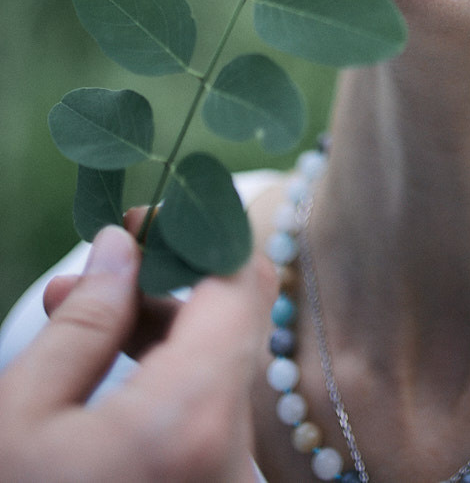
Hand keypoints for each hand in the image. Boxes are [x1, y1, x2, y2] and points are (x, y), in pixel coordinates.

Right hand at [0, 224, 271, 482]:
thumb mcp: (23, 416)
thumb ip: (84, 322)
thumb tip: (122, 245)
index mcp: (194, 418)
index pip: (242, 284)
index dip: (200, 234)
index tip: (146, 218)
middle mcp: (236, 455)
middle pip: (234, 327)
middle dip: (169, 282)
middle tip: (102, 261)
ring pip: (221, 375)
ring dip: (164, 335)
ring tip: (76, 311)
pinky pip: (212, 423)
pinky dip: (170, 387)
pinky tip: (107, 371)